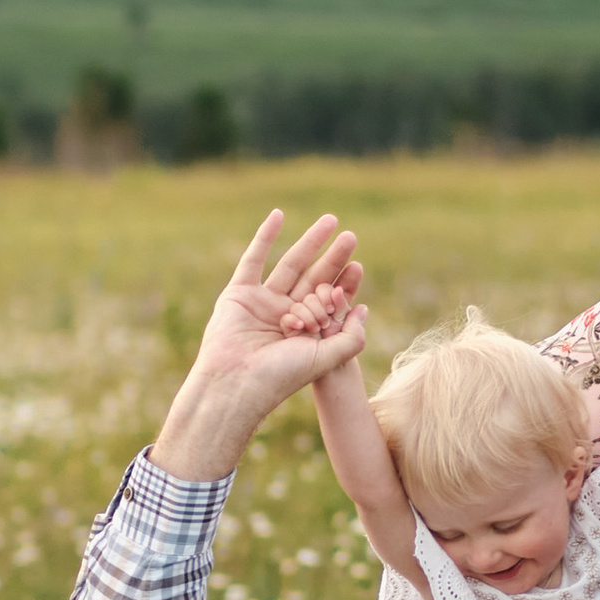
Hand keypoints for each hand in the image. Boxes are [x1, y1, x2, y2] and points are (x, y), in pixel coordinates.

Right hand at [152, 213, 369, 478]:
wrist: (236, 384)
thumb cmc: (280, 377)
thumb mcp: (326, 358)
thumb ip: (351, 337)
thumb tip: (363, 308)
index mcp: (306, 333)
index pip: (329, 301)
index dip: (345, 284)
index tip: (358, 268)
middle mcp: (285, 316)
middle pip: (313, 279)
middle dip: (333, 258)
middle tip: (351, 236)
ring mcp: (262, 303)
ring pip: (290, 265)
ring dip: (309, 242)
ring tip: (330, 220)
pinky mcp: (239, 293)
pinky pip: (253, 259)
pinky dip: (265, 237)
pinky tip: (279, 215)